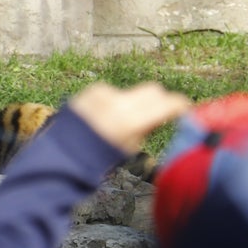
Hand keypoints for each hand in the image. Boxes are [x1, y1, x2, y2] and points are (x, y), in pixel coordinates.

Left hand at [68, 82, 192, 153]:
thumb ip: (148, 127)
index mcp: (130, 120)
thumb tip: (165, 114)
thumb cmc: (99, 157)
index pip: (166, 102)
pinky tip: (106, 118)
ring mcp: (102, 94)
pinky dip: (115, 103)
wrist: (62, 155)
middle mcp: (117, 101)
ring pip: (131, 92)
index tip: (185, 109)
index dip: (179, 105)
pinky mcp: (90, 91)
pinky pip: (112, 93)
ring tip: (122, 123)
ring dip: (133, 103)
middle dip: (159, 100)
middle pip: (152, 90)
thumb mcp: (129, 148)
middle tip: (160, 113)